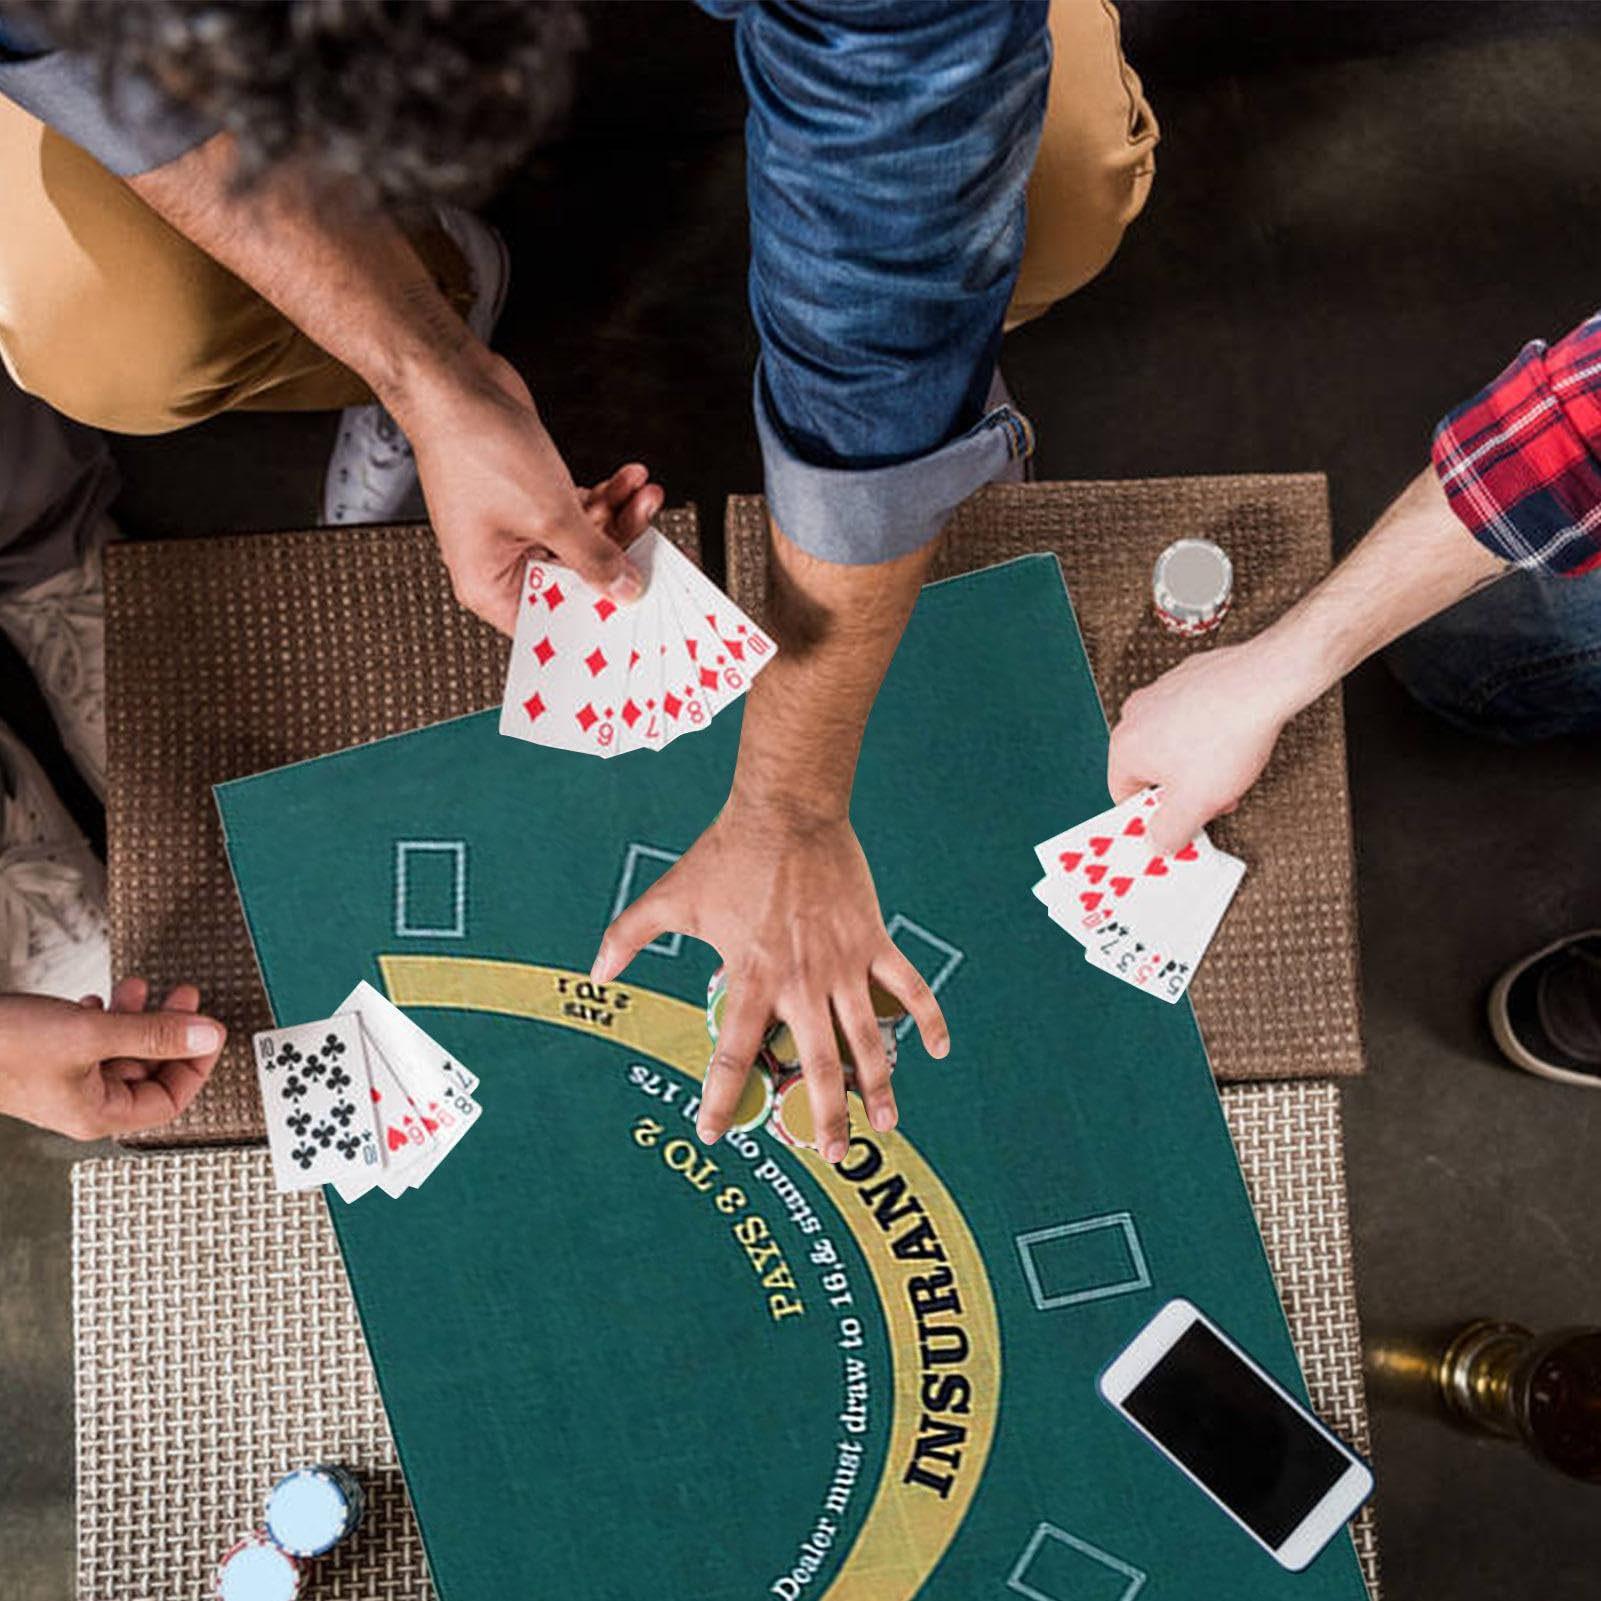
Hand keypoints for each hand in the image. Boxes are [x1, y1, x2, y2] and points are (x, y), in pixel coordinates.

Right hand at [0, 978, 225, 1140]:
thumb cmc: (3, 1046)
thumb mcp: (92, 1034)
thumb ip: (154, 1033)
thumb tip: (207, 1035)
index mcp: (99, 1112)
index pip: (171, 1099)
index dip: (196, 1064)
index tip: (209, 1029)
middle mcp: (85, 1101)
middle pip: (149, 1070)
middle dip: (168, 1030)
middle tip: (184, 995)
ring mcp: (65, 1080)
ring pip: (120, 1050)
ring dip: (136, 1017)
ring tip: (139, 987)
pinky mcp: (48, 1058)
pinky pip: (92, 1041)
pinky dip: (103, 1017)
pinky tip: (97, 999)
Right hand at [396, 352, 663, 634]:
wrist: (454, 382)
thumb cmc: (474, 447)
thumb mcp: (549, 514)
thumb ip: (592, 556)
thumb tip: (624, 588)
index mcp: (488, 585)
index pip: (553, 624)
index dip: (598, 618)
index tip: (640, 611)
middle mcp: (500, 563)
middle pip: (576, 581)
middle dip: (620, 555)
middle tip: (660, 547)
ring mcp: (516, 530)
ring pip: (583, 541)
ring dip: (620, 517)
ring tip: (646, 496)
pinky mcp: (530, 499)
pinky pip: (578, 511)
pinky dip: (606, 495)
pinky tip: (630, 480)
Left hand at [591, 806, 949, 1161]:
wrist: (786, 812)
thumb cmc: (726, 853)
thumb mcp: (670, 897)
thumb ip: (628, 937)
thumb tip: (593, 971)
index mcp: (750, 978)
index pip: (733, 1055)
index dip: (720, 1099)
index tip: (713, 1133)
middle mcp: (800, 981)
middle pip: (815, 1068)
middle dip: (823, 1119)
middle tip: (832, 1158)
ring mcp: (843, 964)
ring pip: (867, 1040)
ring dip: (878, 1088)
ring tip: (885, 1125)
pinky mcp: (874, 941)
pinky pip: (909, 988)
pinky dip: (928, 1020)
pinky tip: (938, 1052)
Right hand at [1107, 637, 1316, 853]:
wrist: (1265, 682)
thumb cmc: (1229, 734)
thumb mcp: (1196, 804)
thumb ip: (1168, 833)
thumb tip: (1156, 843)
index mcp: (1125, 747)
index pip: (1124, 796)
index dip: (1154, 816)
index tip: (1176, 823)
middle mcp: (1135, 716)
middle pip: (1150, 770)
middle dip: (1181, 791)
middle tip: (1211, 800)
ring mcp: (1160, 692)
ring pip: (1171, 744)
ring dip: (1196, 764)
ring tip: (1229, 769)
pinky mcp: (1186, 678)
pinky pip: (1189, 717)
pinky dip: (1208, 733)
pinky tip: (1232, 739)